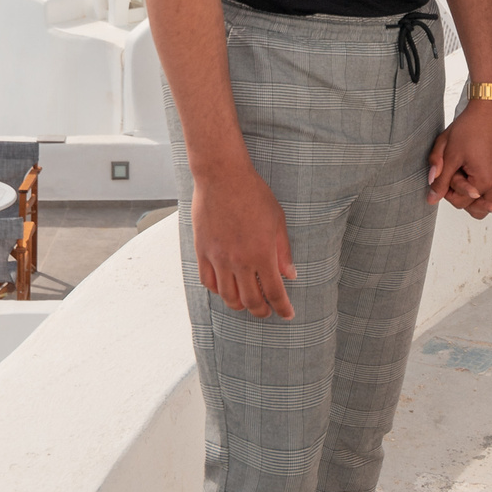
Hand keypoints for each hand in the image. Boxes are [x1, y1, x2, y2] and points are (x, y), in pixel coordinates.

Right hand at [191, 163, 297, 318]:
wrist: (222, 176)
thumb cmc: (253, 194)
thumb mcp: (277, 221)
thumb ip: (283, 251)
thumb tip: (290, 275)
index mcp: (262, 254)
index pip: (274, 292)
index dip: (282, 308)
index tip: (287, 314)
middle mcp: (239, 261)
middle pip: (251, 301)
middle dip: (262, 311)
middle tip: (268, 311)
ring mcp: (218, 258)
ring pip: (227, 296)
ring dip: (240, 305)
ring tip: (247, 304)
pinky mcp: (202, 251)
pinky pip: (208, 281)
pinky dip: (218, 291)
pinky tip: (226, 288)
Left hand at [426, 102, 491, 216]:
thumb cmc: (471, 126)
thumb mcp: (449, 153)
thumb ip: (440, 179)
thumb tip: (432, 198)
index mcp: (484, 181)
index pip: (462, 204)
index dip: (449, 193)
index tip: (447, 178)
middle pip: (481, 209)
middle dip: (468, 200)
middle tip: (459, 182)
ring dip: (485, 198)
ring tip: (474, 182)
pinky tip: (491, 181)